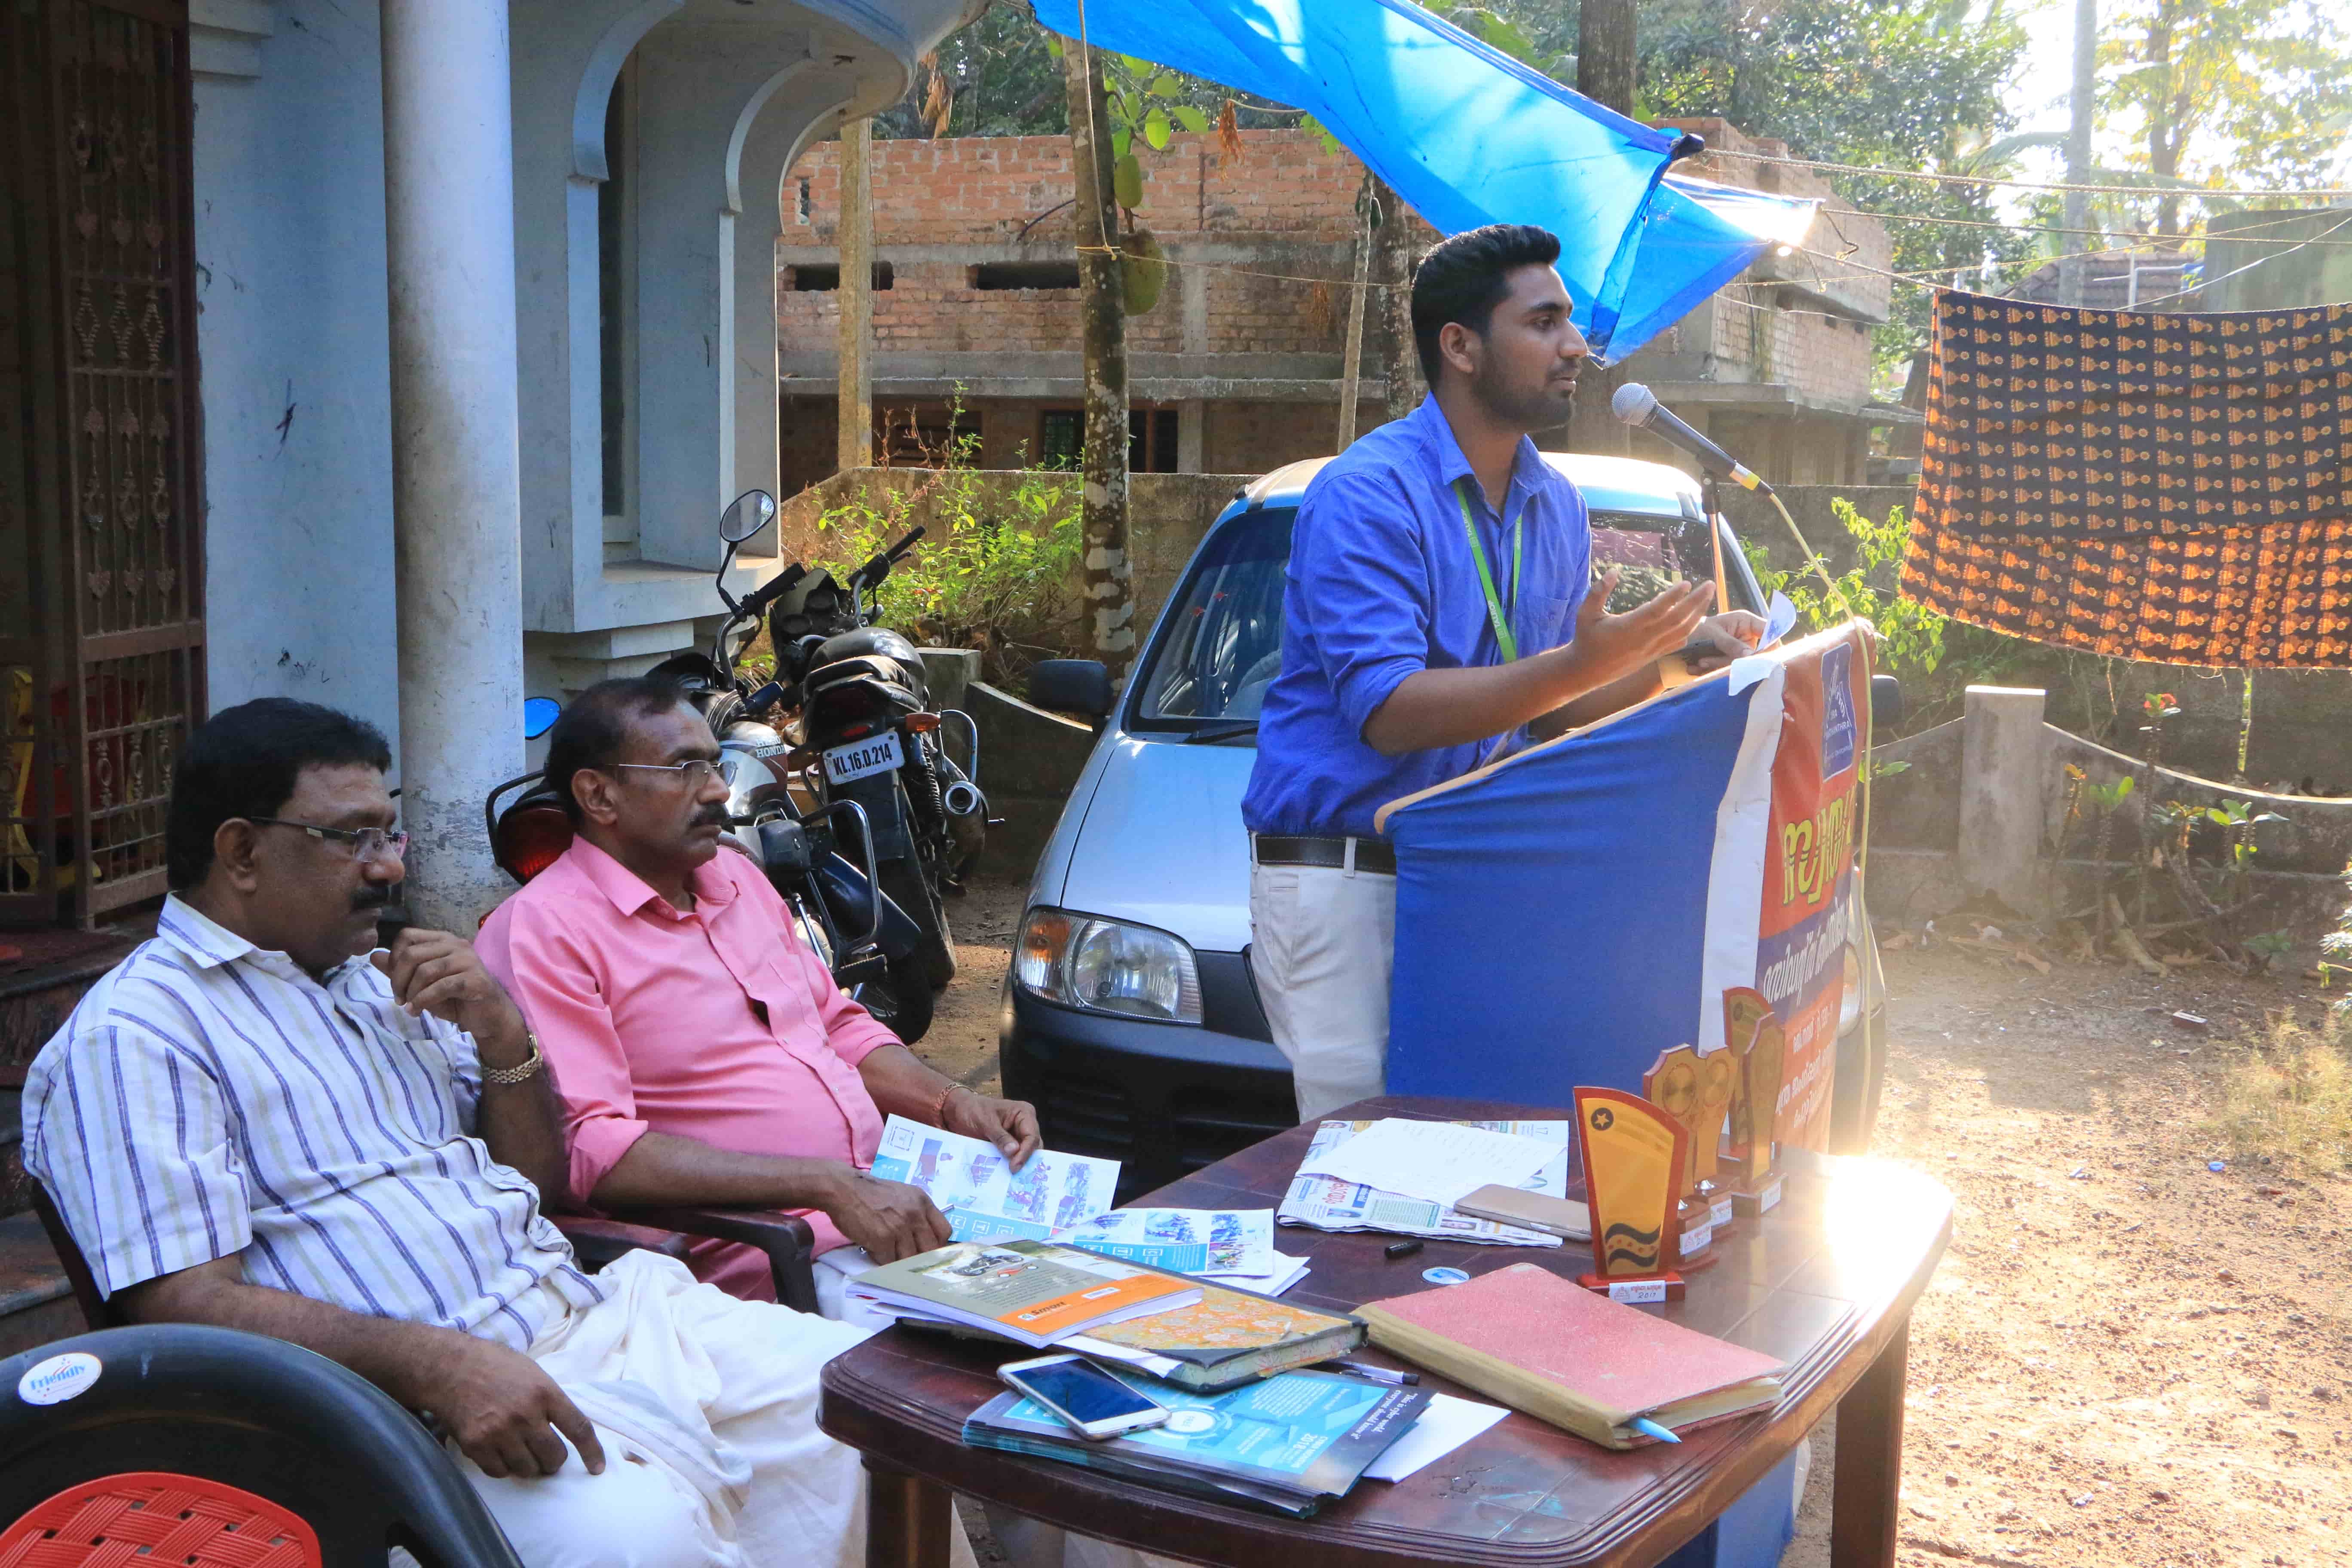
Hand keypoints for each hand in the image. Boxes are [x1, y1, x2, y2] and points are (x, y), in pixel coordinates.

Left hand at [372, 929, 527, 1055]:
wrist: (487, 1017)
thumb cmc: (455, 998)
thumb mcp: (421, 984)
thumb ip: (400, 970)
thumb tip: (374, 956)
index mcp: (442, 940)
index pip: (407, 936)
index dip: (394, 958)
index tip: (395, 982)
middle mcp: (456, 945)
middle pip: (412, 954)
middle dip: (398, 979)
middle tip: (399, 999)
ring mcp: (468, 960)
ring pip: (425, 971)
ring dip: (411, 993)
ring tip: (409, 1007)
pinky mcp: (476, 979)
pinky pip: (441, 986)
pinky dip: (424, 1001)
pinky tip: (418, 1011)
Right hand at [409, 1334, 604, 1479]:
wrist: (449, 1367)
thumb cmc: (494, 1365)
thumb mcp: (533, 1372)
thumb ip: (549, 1400)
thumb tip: (564, 1427)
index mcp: (545, 1392)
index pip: (578, 1428)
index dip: (591, 1451)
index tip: (597, 1468)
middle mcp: (526, 1414)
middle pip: (554, 1456)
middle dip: (553, 1461)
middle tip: (546, 1455)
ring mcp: (500, 1432)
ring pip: (528, 1469)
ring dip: (529, 1466)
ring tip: (521, 1452)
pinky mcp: (477, 1445)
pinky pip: (500, 1472)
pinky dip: (503, 1467)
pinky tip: (499, 1452)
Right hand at [821, 1170, 951, 1262]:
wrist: (843, 1188)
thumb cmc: (870, 1194)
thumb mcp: (902, 1196)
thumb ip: (916, 1214)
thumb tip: (924, 1239)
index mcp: (922, 1201)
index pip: (944, 1231)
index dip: (937, 1245)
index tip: (928, 1251)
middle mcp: (915, 1214)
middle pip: (930, 1249)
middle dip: (920, 1258)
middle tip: (907, 1259)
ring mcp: (900, 1227)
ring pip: (909, 1259)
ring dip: (899, 1261)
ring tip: (887, 1252)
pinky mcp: (883, 1239)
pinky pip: (889, 1262)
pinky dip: (882, 1261)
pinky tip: (875, 1251)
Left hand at [940, 1088, 1041, 1169]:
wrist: (959, 1111)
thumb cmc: (973, 1110)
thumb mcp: (985, 1121)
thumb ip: (1000, 1136)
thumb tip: (1013, 1151)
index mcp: (1024, 1113)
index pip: (1032, 1136)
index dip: (1025, 1152)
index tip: (1015, 1166)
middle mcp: (1025, 1125)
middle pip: (1033, 1146)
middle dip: (1025, 1160)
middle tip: (1014, 1174)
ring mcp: (1018, 1136)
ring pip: (1025, 1154)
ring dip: (1019, 1164)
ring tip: (1011, 1178)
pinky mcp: (1009, 1145)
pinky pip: (1014, 1157)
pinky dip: (1010, 1164)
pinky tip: (1005, 1175)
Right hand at [1562, 571, 1715, 689]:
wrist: (1587, 672)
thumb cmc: (1586, 639)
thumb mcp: (1585, 614)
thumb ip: (1597, 592)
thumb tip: (1613, 572)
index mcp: (1628, 627)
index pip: (1656, 610)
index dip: (1673, 597)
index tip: (1686, 583)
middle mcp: (1644, 638)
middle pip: (1677, 619)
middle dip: (1697, 601)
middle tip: (1710, 584)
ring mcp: (1651, 649)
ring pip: (1681, 631)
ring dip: (1698, 613)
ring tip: (1707, 597)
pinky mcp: (1653, 656)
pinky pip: (1677, 643)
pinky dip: (1689, 631)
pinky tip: (1695, 620)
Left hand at [1683, 610, 1767, 673]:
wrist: (1678, 638)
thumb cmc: (1696, 629)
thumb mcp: (1713, 635)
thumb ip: (1731, 644)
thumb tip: (1751, 655)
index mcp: (1747, 622)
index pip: (1769, 632)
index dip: (1768, 647)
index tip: (1757, 659)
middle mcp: (1746, 636)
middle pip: (1755, 654)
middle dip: (1733, 660)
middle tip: (1708, 660)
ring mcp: (1739, 651)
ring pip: (1740, 665)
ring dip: (1718, 666)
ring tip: (1699, 661)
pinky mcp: (1730, 663)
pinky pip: (1728, 671)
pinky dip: (1712, 671)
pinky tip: (1696, 666)